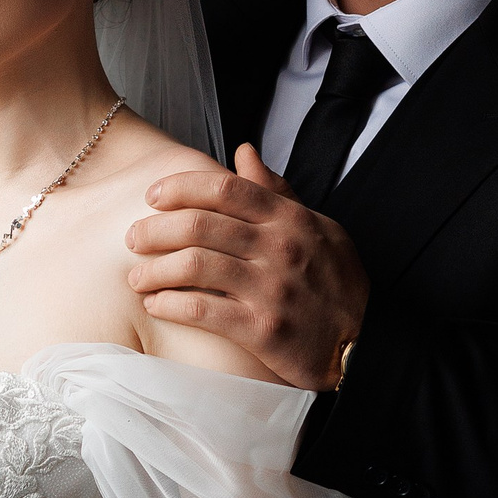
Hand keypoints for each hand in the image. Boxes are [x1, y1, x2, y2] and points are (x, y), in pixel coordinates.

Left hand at [125, 146, 368, 391]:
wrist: (364, 344)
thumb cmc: (336, 284)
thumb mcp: (319, 228)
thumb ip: (278, 192)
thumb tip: (244, 152)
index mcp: (290, 220)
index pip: (225, 189)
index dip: (181, 186)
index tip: (153, 196)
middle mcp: (279, 249)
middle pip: (199, 224)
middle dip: (154, 230)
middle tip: (133, 238)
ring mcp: (270, 289)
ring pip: (194, 265)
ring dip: (154, 270)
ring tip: (137, 278)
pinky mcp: (262, 330)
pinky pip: (201, 310)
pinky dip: (169, 304)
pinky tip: (155, 304)